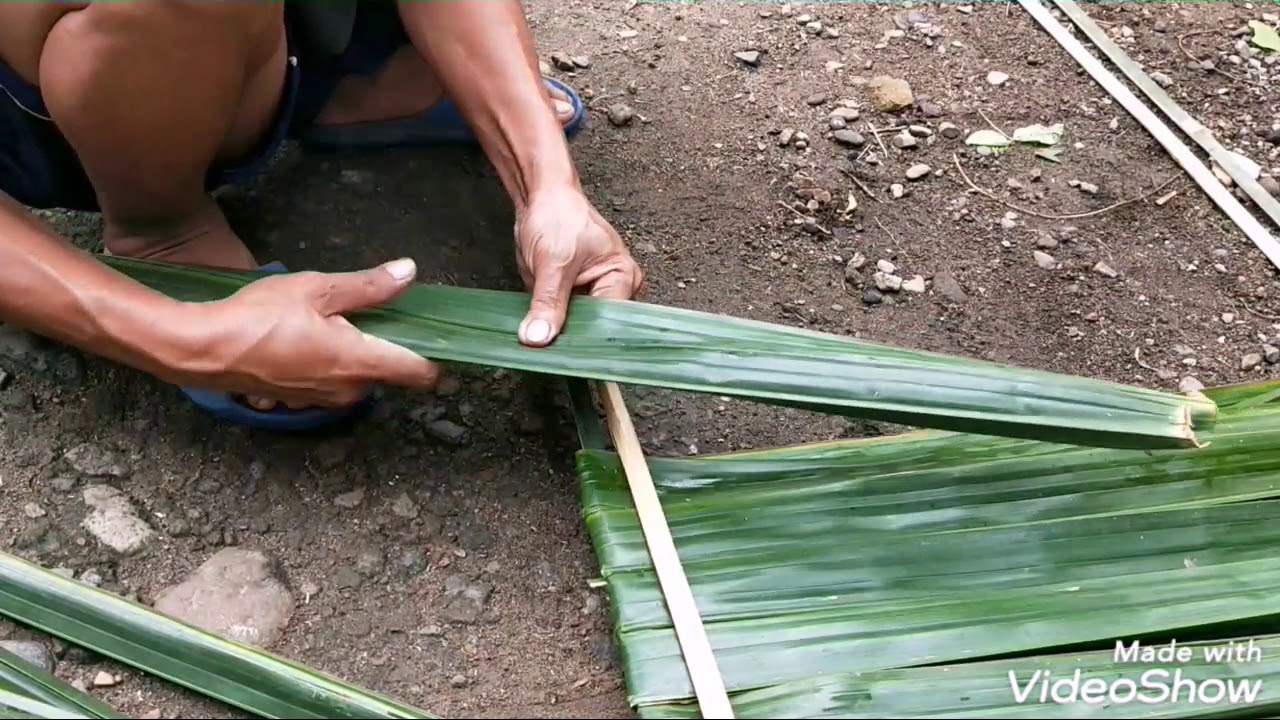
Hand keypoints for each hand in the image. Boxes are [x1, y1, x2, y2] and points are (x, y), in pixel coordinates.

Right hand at [173, 258, 439, 407]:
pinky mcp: (302, 400)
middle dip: (384, 340)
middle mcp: (349, 389)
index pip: (420, 373)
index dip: (438, 357)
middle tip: (362, 308)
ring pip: (359, 372)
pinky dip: (329, 359)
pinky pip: (332, 378)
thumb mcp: (316, 290)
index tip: (446, 338)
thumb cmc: (256, 317)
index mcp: (360, 363)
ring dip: (354, 348)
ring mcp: (324, 399)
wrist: (201, 350)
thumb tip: (409, 273)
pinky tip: (305, 335)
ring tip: (325, 318)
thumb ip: (368, 286)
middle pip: (389, 367)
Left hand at [514, 187, 643, 346]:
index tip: (566, 356)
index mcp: (622, 277)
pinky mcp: (572, 298)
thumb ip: (547, 302)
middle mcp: (613, 290)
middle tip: (549, 354)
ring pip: (576, 329)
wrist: (540, 198)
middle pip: (595, 329)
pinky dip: (548, 326)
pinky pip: (562, 320)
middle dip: (571, 339)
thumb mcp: (552, 262)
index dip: (587, 340)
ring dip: (558, 335)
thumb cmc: (558, 216)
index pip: (610, 322)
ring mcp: (592, 295)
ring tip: (541, 343)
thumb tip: (539, 338)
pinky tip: (536, 334)